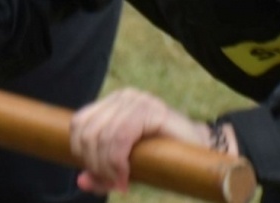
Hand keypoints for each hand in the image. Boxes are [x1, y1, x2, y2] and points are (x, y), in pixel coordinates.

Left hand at [67, 88, 226, 194]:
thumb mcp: (126, 168)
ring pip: (103, 135)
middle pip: (88, 131)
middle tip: (111, 182)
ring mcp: (137, 100)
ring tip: (120, 183)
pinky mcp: (151, 110)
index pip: (79, 123)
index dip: (81, 153)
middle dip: (95, 163)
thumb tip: (80, 180)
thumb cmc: (162, 159)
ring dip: (106, 167)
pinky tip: (125, 177)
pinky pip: (120, 136)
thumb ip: (102, 173)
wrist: (200, 153)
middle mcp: (123, 97)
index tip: (98, 176)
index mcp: (112, 104)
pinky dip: (117, 161)